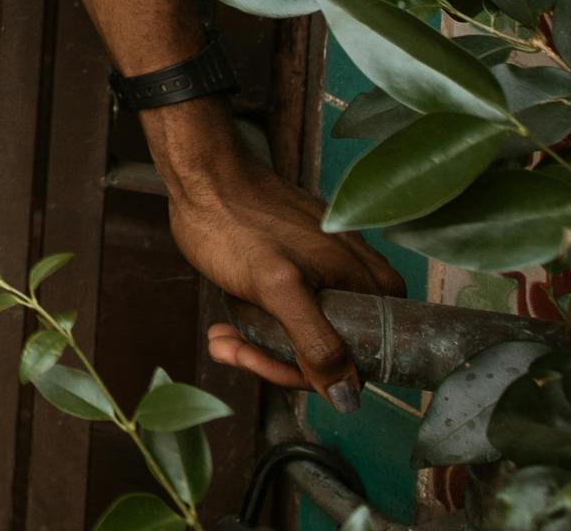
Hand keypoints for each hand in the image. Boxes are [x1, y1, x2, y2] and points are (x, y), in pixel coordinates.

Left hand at [147, 108, 392, 409]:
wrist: (201, 174)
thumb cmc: (236, 223)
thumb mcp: (277, 287)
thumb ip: (316, 342)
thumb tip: (349, 397)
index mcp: (369, 285)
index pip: (358, 358)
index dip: (310, 373)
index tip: (263, 364)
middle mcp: (356, 280)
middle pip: (328, 349)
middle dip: (275, 358)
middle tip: (232, 349)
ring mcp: (326, 272)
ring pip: (301, 334)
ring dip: (258, 346)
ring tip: (220, 340)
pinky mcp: (297, 268)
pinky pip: (285, 313)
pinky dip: (254, 326)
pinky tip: (223, 330)